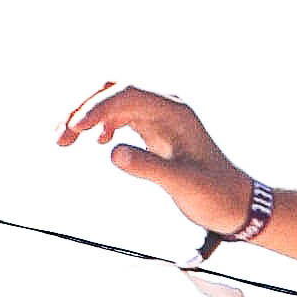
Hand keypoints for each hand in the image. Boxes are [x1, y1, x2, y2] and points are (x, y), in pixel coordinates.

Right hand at [58, 81, 252, 233]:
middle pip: (114, 91)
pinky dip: (100, 125)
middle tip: (59, 136)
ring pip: (113, 104)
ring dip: (86, 118)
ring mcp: (159, 117)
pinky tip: (94, 142)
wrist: (238, 205)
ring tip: (62, 142)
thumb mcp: (184, 184)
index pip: (126, 94)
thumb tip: (112, 152)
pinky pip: (120, 117)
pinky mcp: (155, 131)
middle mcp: (166, 107)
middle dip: (83, 108)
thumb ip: (150, 167)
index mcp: (174, 111)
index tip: (74, 128)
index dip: (96, 108)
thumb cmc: (216, 195)